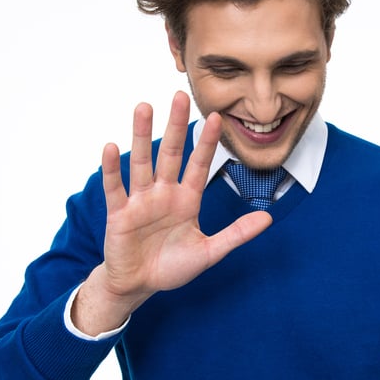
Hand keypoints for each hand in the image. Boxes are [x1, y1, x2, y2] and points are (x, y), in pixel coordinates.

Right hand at [73, 91, 272, 333]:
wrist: (139, 285)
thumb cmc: (172, 267)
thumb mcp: (210, 252)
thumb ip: (236, 234)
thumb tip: (268, 218)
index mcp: (187, 200)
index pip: (199, 165)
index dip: (207, 142)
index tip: (216, 117)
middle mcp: (164, 193)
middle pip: (170, 153)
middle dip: (175, 125)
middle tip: (180, 95)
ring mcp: (140, 201)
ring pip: (142, 162)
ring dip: (141, 135)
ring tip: (144, 107)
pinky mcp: (119, 214)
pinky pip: (116, 188)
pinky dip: (112, 169)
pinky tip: (111, 146)